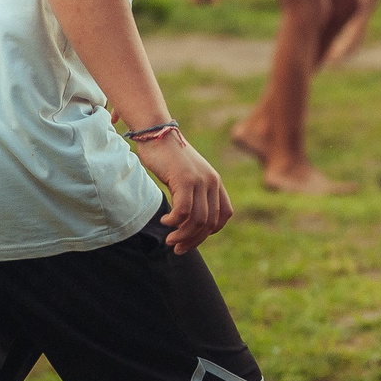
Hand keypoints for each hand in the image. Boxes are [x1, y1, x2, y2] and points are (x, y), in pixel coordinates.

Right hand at [134, 130, 231, 253]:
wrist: (157, 132)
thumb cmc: (167, 157)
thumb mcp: (186, 177)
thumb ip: (193, 194)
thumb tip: (188, 219)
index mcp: (215, 181)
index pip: (224, 215)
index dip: (210, 231)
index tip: (193, 237)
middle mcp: (212, 181)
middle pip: (209, 223)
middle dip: (193, 240)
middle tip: (176, 247)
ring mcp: (200, 180)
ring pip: (197, 220)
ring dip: (183, 235)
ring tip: (169, 240)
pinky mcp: (185, 179)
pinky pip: (183, 211)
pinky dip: (174, 222)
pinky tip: (164, 221)